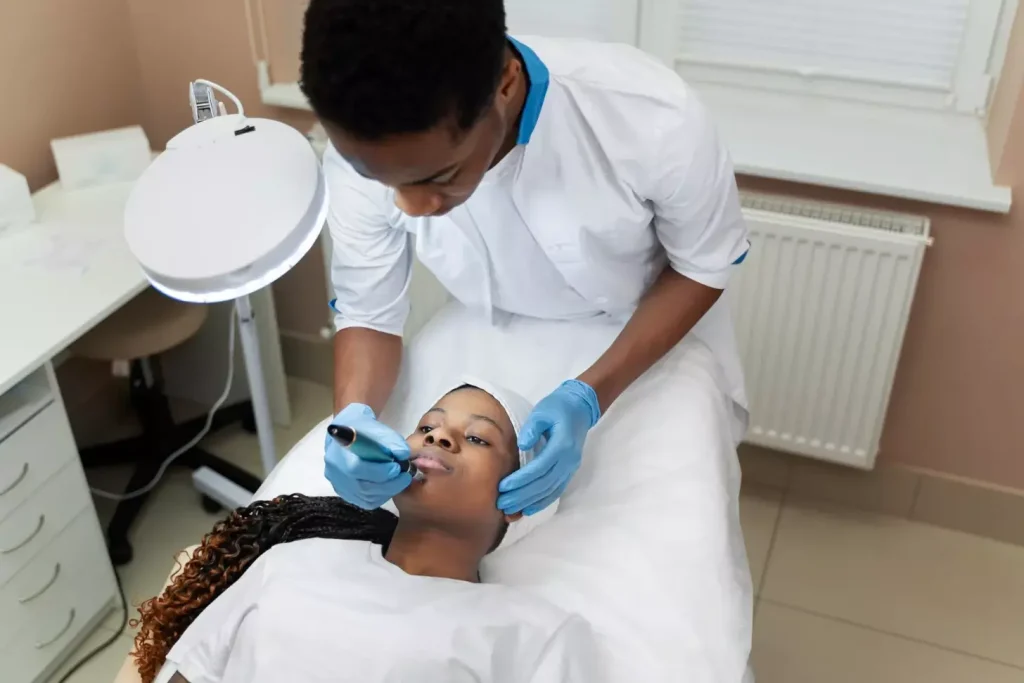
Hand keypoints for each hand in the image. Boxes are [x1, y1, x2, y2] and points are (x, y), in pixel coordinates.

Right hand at [324, 404, 411, 509]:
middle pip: (362, 487)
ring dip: (388, 490)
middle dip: (388, 483)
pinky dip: (383, 495)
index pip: (355, 469)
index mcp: (337, 452)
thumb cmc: (361, 427)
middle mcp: (334, 472)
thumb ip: (389, 439)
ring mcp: (340, 485)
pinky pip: (367, 501)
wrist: (347, 433)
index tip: (396, 466)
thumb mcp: (374, 426)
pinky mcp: (347, 493)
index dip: (378, 471)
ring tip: (402, 478)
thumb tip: (403, 453)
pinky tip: (393, 485)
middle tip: (405, 475)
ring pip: (366, 497)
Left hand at [498, 380, 600, 515]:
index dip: (521, 480)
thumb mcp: (542, 412)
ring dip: (529, 503)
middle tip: (501, 504)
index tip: (503, 487)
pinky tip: (527, 509)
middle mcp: (569, 460)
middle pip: (544, 484)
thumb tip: (521, 446)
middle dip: (521, 496)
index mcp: (562, 445)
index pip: (539, 468)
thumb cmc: (557, 408)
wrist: (579, 408)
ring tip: (510, 511)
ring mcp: (570, 468)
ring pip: (550, 491)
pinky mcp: (569, 471)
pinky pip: (556, 491)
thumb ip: (532, 428)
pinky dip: (542, 502)